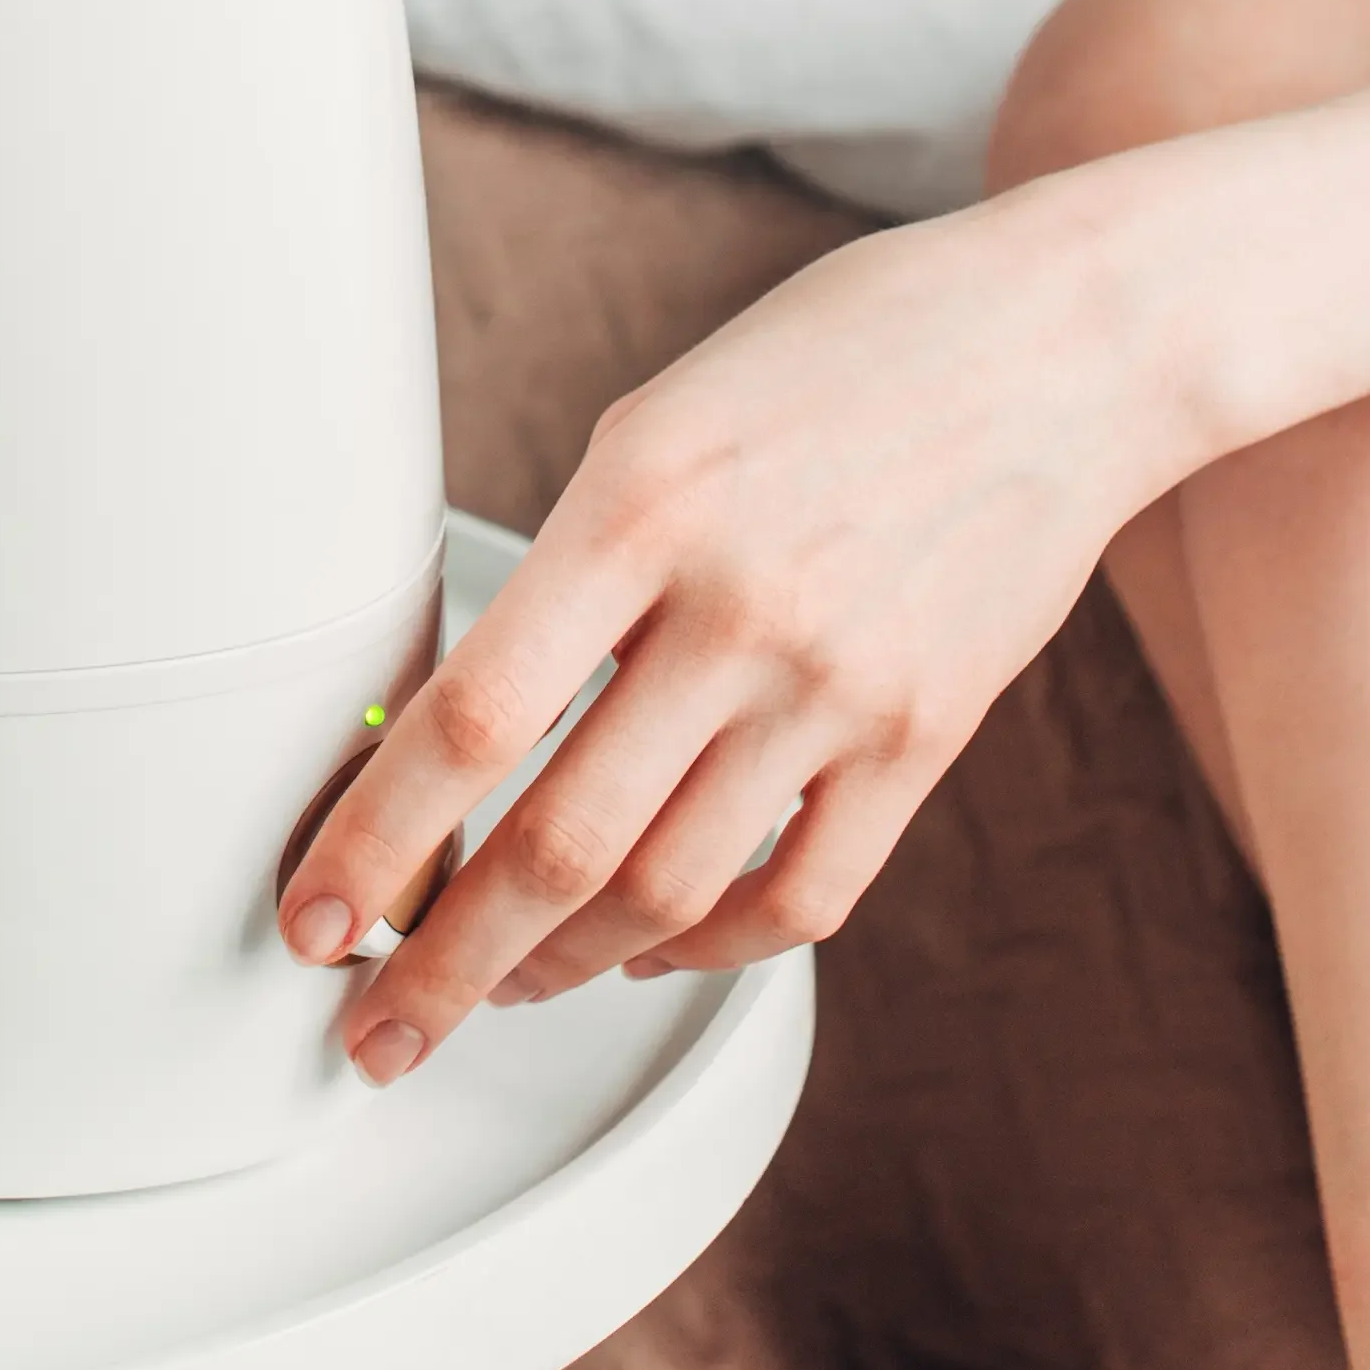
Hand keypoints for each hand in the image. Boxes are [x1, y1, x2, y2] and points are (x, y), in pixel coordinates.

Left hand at [280, 180, 1175, 1080]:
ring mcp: (838, 686)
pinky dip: (704, 948)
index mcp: (642, 501)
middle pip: (558, 845)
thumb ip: (578, 564)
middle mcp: (737, 606)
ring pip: (665, 897)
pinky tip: (651, 947)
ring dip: (558, 969)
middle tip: (374, 1024)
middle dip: (441, 964)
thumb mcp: (661, 418)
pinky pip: (796, 897)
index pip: (474, 715)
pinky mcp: (924, 740)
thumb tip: (478, 718)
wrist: (1058, 345)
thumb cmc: (843, 354)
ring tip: (498, 984)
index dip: (376, 836)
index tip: (311, 911)